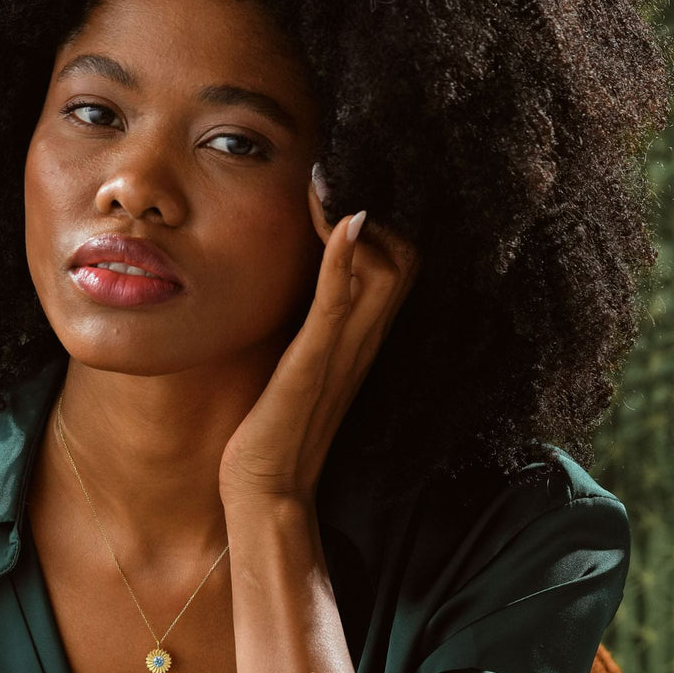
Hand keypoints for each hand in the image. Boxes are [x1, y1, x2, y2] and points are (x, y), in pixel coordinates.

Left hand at [218, 175, 419, 510]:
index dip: (379, 221)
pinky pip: (340, 304)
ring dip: (357, 222)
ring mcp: (343, 354)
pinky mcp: (313, 366)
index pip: (398, 264)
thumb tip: (304, 282)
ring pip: (386, 271)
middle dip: (374, 209)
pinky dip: (344, 260)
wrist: (267, 490)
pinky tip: (342, 223)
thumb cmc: (274, 429)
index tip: (335, 193)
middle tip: (329, 182)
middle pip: (406, 257)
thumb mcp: (298, 364)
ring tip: (324, 192)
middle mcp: (363, 342)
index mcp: (360, 339)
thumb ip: (311, 326)